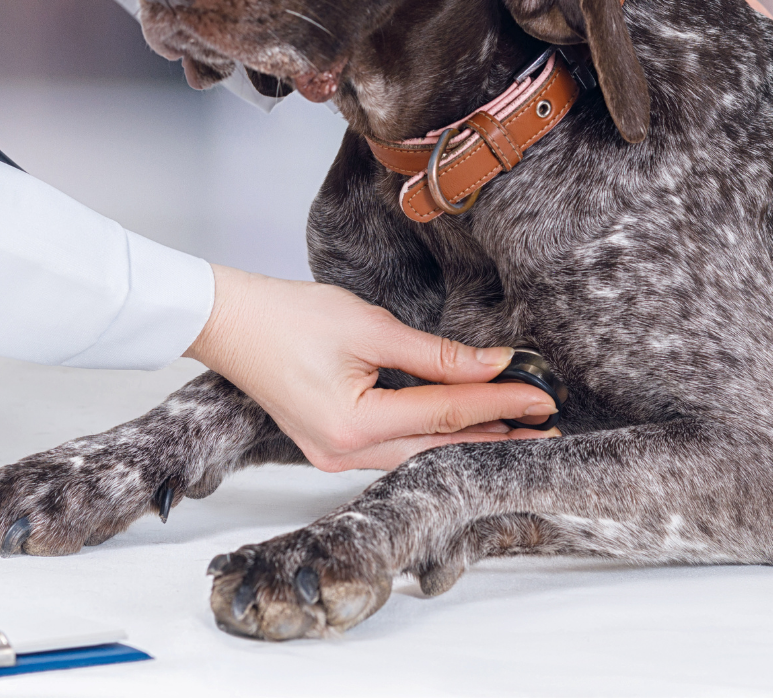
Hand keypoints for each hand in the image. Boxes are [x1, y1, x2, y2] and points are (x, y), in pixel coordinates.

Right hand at [186, 266, 558, 471]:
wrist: (228, 322)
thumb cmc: (287, 316)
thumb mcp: (370, 327)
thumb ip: (435, 354)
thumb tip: (493, 365)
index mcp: (353, 426)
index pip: (446, 413)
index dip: (500, 402)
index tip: (543, 396)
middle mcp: (344, 454)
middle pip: (437, 446)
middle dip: (493, 434)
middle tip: (544, 424)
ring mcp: (334, 457)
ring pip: (417, 453)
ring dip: (465, 437)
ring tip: (515, 427)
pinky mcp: (330, 446)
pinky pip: (393, 449)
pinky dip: (430, 435)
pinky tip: (460, 426)